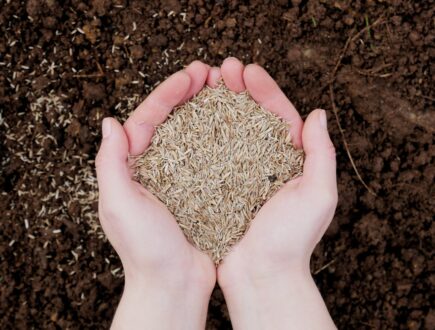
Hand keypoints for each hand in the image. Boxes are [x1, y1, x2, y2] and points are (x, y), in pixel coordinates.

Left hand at [95, 61, 221, 329]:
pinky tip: (238, 124)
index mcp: (133, 166)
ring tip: (227, 90)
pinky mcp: (203, 189)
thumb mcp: (119, 204)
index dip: (169, 92)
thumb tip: (110, 123)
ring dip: (209, 109)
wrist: (173, 284)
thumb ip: (110, 163)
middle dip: (191, 92)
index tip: (192, 74)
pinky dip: (223, 136)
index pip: (149, 117)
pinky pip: (213, 155)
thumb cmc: (145, 250)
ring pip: (195, 133)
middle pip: (174, 119)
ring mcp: (182, 177)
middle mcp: (157, 167)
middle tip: (213, 73)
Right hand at [217, 58, 336, 328]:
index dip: (264, 89)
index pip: (278, 114)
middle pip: (251, 117)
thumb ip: (320, 154)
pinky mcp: (218, 186)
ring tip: (205, 83)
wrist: (261, 275)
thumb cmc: (292, 239)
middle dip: (238, 90)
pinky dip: (202, 133)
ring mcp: (239, 173)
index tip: (247, 70)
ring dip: (218, 105)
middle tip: (223, 68)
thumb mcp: (318, 195)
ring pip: (228, 130)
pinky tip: (191, 117)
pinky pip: (210, 154)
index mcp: (291, 160)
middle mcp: (265, 163)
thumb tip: (317, 113)